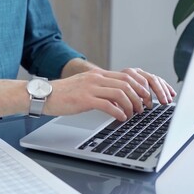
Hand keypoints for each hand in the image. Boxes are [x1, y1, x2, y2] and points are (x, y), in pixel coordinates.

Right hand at [44, 68, 175, 120]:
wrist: (45, 95)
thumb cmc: (64, 95)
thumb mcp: (85, 88)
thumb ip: (101, 90)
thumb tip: (118, 100)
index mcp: (98, 75)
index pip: (127, 76)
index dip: (141, 87)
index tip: (147, 98)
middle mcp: (96, 78)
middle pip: (127, 83)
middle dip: (141, 95)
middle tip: (146, 107)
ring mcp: (90, 88)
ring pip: (120, 93)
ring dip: (132, 104)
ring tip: (134, 114)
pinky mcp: (84, 99)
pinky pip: (107, 104)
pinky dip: (118, 112)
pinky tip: (121, 118)